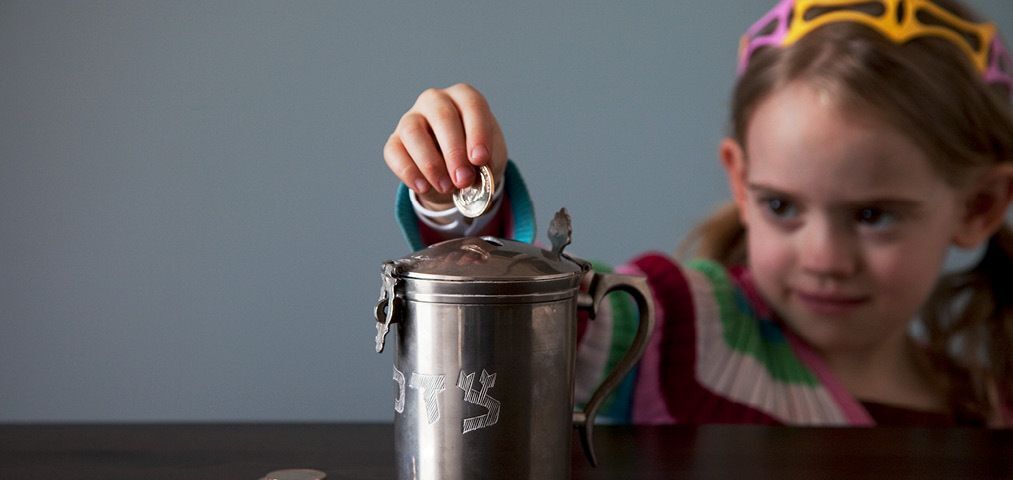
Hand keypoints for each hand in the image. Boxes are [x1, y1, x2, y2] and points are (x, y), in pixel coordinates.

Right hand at [384, 84, 507, 209]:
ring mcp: (411, 118)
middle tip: (463, 179)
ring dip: (430, 163)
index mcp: (464, 97)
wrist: (457, 175)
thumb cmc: (474, 158)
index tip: (480, 159)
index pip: (472, 105)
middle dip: (454, 151)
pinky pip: (395, 152)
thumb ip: (482, 162)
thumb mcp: (488, 158)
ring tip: (445, 187)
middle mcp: (436, 101)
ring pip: (413, 132)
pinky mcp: (395, 141)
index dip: (477, 132)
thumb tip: (466, 174)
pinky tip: (424, 187)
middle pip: (442, 117)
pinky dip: (408, 172)